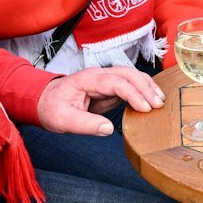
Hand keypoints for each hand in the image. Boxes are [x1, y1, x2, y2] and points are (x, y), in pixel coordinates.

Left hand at [36, 66, 164, 135]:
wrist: (43, 100)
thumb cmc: (52, 108)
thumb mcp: (64, 120)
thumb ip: (86, 125)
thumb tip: (108, 129)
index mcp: (88, 79)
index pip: (116, 82)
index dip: (133, 94)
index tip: (145, 108)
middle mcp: (98, 75)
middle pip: (127, 73)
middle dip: (145, 87)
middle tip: (158, 104)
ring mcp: (104, 79)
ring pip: (131, 76)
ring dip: (147, 86)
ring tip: (160, 101)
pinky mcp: (108, 87)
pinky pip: (128, 84)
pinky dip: (142, 89)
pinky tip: (151, 99)